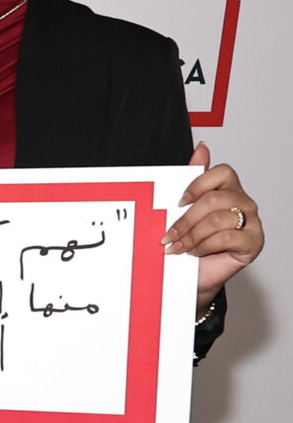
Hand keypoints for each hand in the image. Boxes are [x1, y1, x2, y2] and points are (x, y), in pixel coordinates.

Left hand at [167, 145, 262, 304]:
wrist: (195, 274)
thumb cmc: (191, 241)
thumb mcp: (185, 209)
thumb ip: (194, 178)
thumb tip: (201, 148)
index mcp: (229, 189)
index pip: (222, 172)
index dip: (198, 185)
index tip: (178, 202)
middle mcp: (243, 203)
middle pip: (214, 199)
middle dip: (186, 220)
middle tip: (169, 234)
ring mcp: (251, 222)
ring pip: (218, 219)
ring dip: (192, 236)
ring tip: (179, 246)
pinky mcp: (253, 242)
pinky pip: (227, 237)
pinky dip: (205, 246)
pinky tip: (196, 252)